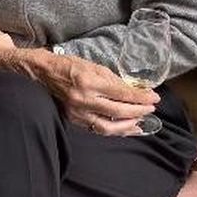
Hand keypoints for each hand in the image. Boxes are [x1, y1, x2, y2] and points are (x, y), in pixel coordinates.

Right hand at [33, 52, 159, 136]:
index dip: (141, 98)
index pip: (123, 94)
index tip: (154, 98)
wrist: (42, 73)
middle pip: (119, 112)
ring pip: (109, 127)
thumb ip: (114, 80)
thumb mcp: (94, 66)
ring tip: (139, 122)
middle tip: (150, 109)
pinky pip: (97, 129)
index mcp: (90, 83)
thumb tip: (133, 90)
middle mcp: (84, 100)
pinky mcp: (73, 120)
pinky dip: (113, 130)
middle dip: (139, 112)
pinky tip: (123, 127)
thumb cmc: (68, 66)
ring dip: (128, 126)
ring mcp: (78, 113)